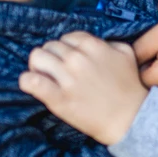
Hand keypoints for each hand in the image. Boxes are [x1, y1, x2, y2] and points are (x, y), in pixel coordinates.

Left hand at [19, 31, 148, 145]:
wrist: (129, 118)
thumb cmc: (130, 87)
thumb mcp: (126, 54)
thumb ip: (108, 43)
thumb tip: (94, 44)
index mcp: (93, 45)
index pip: (66, 37)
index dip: (66, 48)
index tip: (69, 59)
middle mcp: (77, 58)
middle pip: (49, 46)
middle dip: (52, 57)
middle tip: (57, 70)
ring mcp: (66, 78)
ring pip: (36, 58)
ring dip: (38, 66)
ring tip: (44, 76)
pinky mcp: (57, 98)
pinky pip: (30, 82)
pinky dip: (27, 81)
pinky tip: (33, 86)